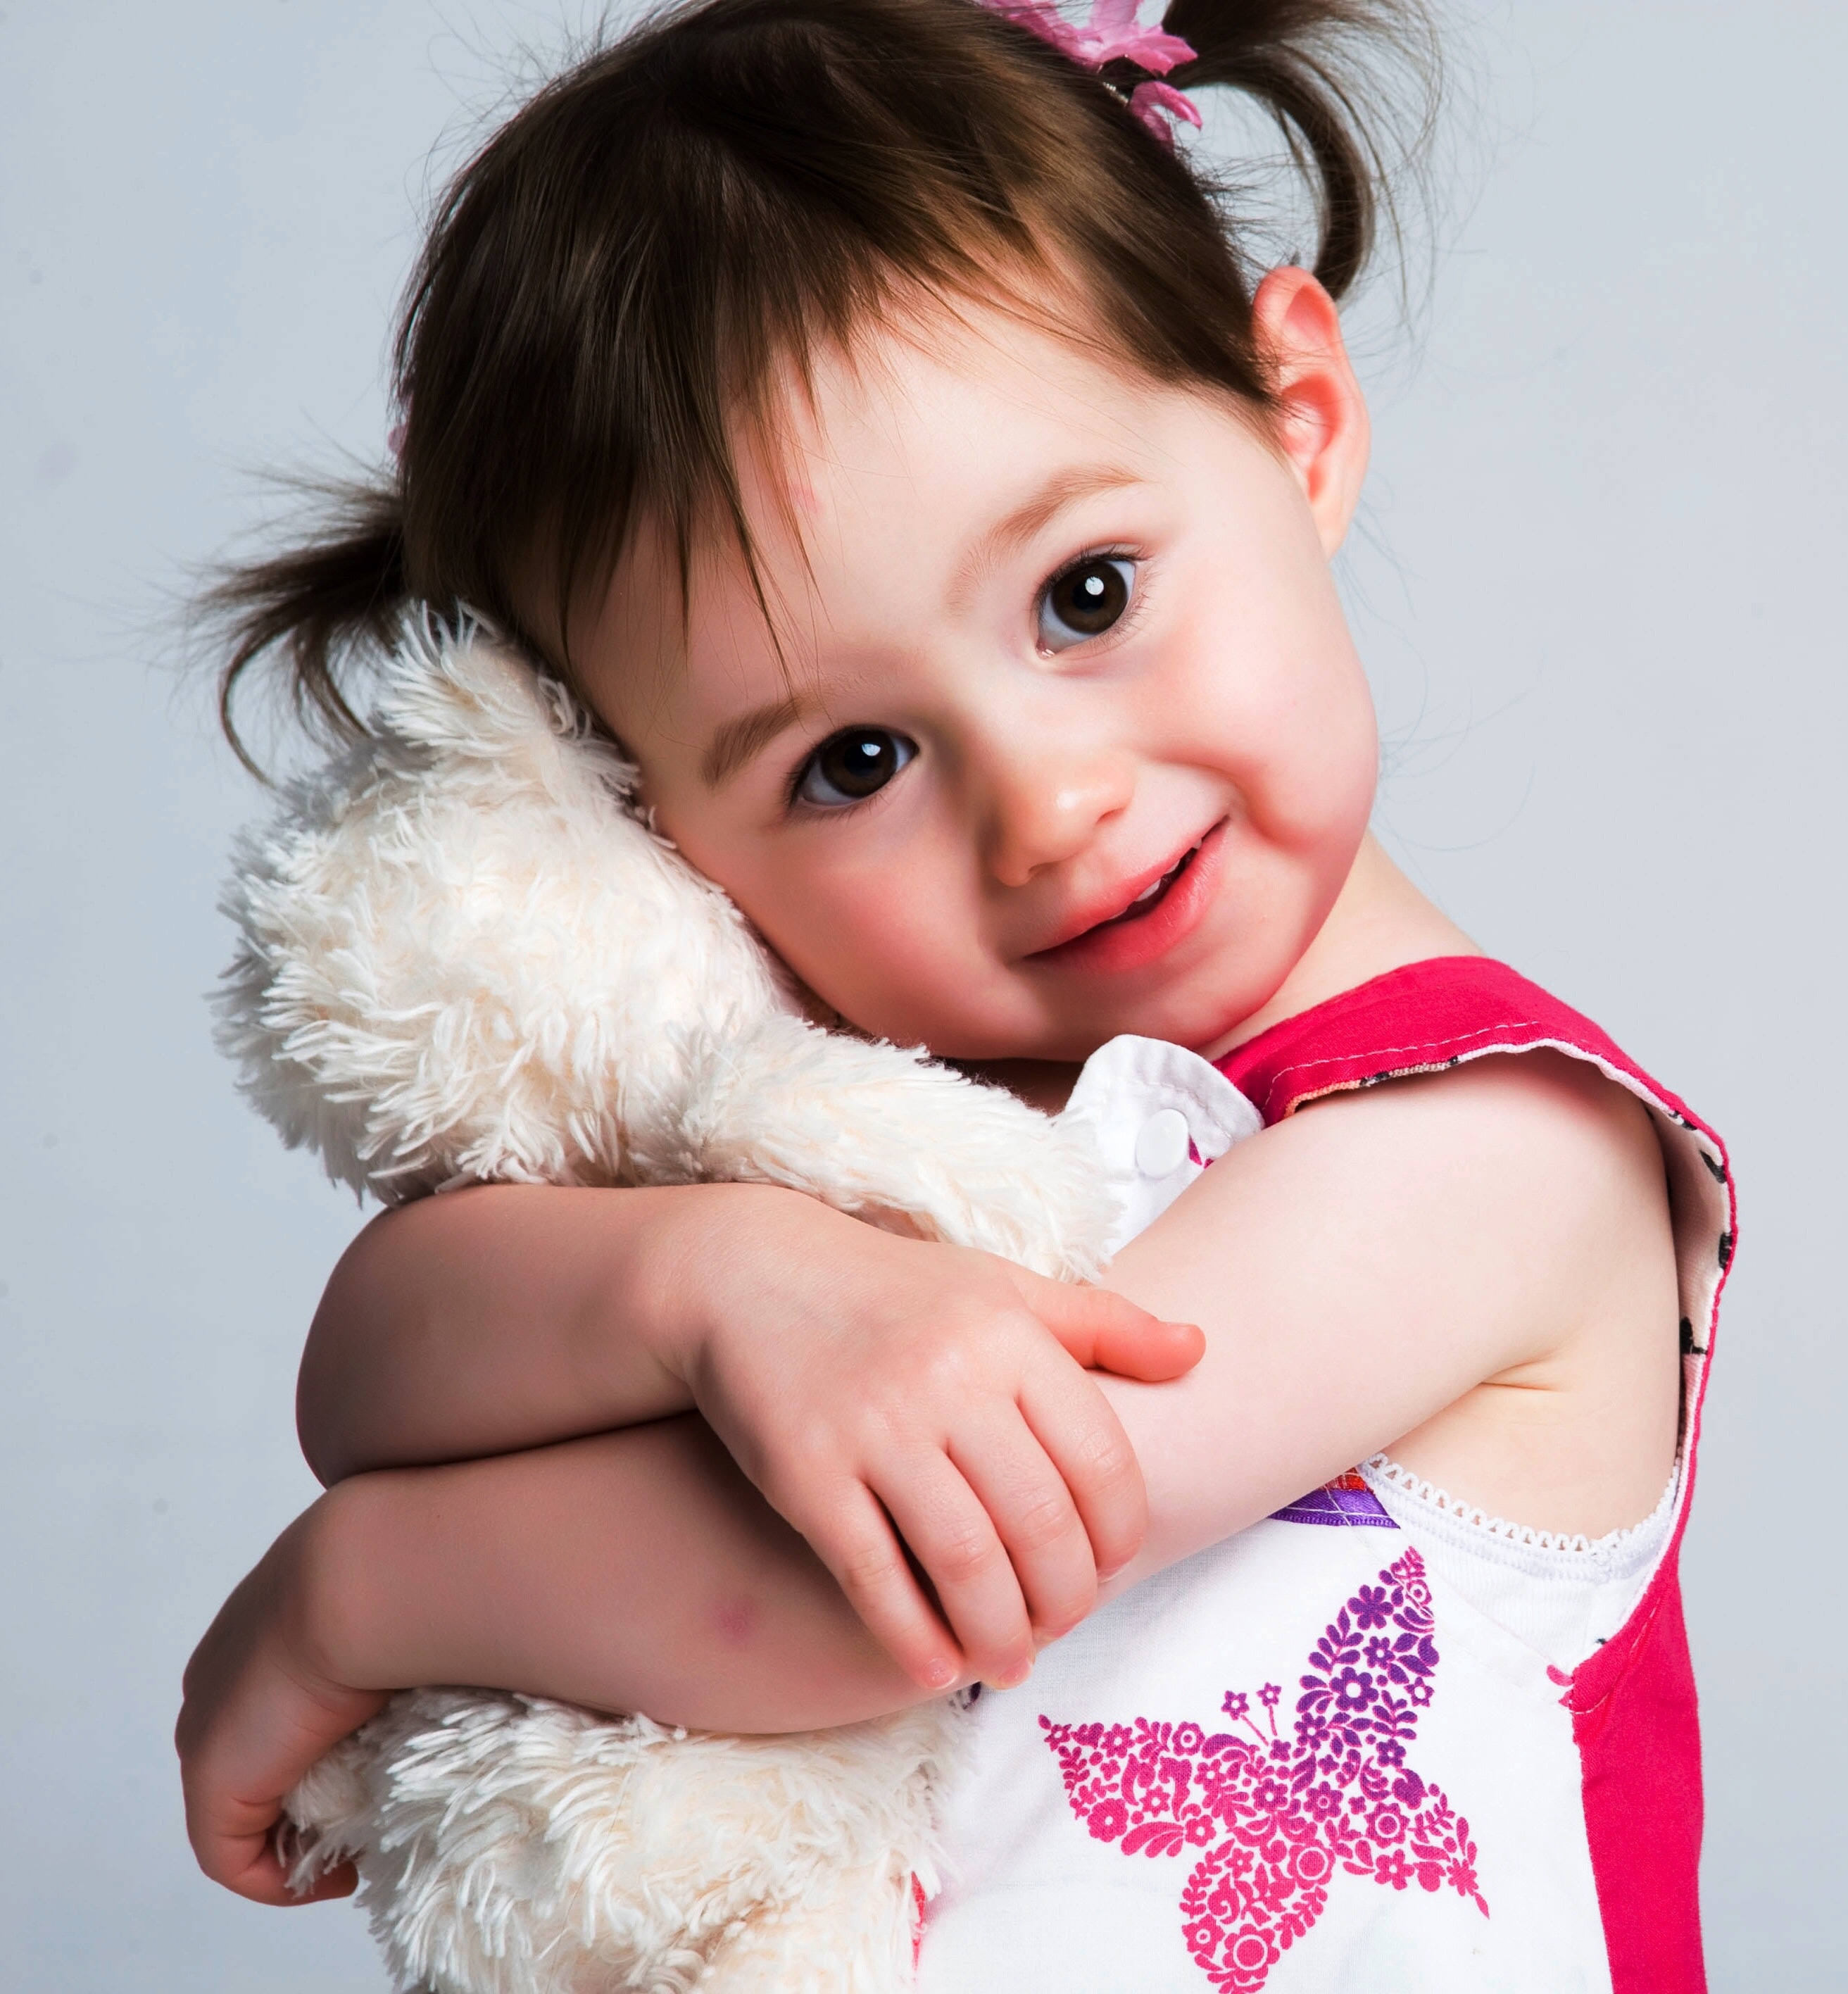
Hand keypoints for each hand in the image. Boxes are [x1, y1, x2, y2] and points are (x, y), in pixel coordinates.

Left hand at [175, 1501, 385, 1904]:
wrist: (369, 1578)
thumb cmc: (410, 1576)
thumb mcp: (412, 1592)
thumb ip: (415, 1619)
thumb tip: (468, 1645)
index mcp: (267, 1615)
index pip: (274, 1694)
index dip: (321, 1738)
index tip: (382, 1757)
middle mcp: (225, 1669)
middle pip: (254, 1752)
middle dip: (309, 1789)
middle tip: (375, 1805)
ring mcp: (210, 1725)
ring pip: (244, 1802)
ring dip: (301, 1832)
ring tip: (365, 1840)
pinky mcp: (213, 1782)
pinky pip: (234, 1858)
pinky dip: (283, 1880)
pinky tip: (341, 1875)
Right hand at [651, 1189, 1203, 1693]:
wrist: (749, 1274)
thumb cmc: (894, 1292)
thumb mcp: (1004, 1289)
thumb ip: (1105, 1325)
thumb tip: (1201, 1350)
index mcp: (1008, 1333)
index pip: (1099, 1460)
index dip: (1119, 1534)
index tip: (1110, 1567)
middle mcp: (947, 1378)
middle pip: (1039, 1524)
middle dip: (1065, 1599)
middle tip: (1061, 1627)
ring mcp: (873, 1427)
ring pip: (964, 1562)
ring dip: (999, 1635)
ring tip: (1009, 1663)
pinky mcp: (806, 1472)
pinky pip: (874, 1577)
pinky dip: (913, 1638)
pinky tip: (937, 1669)